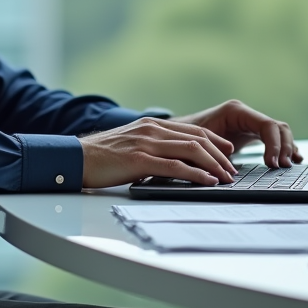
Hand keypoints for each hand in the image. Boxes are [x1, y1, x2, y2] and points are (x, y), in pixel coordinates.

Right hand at [79, 118, 237, 187]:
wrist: (74, 157)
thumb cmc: (102, 157)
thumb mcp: (132, 145)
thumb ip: (153, 147)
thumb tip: (175, 163)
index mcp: (151, 125)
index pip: (193, 130)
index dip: (215, 142)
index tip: (229, 155)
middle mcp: (152, 129)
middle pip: (198, 139)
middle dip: (220, 156)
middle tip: (233, 171)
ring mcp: (146, 143)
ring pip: (191, 150)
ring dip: (214, 165)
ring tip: (226, 178)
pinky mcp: (139, 160)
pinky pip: (175, 166)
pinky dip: (196, 174)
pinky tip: (207, 182)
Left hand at [173, 99, 301, 168]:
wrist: (177, 134)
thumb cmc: (185, 137)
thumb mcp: (200, 144)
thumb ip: (215, 153)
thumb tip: (229, 169)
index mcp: (236, 112)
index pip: (267, 125)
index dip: (274, 145)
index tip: (272, 164)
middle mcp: (246, 114)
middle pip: (278, 127)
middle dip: (284, 147)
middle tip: (282, 166)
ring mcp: (250, 123)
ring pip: (279, 132)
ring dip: (287, 148)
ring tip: (288, 165)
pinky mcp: (250, 133)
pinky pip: (273, 138)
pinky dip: (283, 147)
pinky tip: (294, 159)